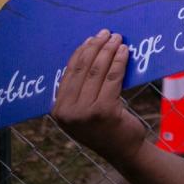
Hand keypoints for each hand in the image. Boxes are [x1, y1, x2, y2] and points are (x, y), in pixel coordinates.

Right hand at [52, 29, 146, 165]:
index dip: (81, 52)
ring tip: (117, 38)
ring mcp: (84, 112)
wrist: (124, 151)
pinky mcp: (104, 111)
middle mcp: (67, 112)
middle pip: (82, 69)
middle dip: (95, 47)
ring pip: (97, 71)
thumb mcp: (84, 111)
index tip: (91, 38)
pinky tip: (125, 51)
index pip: (68, 73)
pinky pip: (113, 78)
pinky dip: (119, 61)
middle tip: (106, 33)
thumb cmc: (106, 127)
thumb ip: (80, 91)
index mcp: (58, 110)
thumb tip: (88, 53)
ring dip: (108, 50)